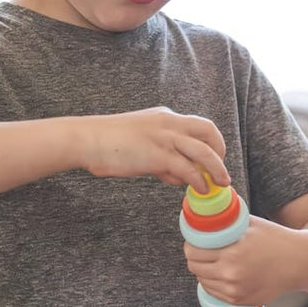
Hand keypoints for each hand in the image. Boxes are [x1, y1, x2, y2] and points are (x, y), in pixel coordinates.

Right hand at [79, 107, 228, 190]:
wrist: (85, 140)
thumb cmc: (107, 144)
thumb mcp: (141, 143)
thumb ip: (162, 157)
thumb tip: (177, 176)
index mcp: (165, 117)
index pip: (198, 126)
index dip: (210, 143)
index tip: (212, 159)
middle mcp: (169, 123)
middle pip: (208, 131)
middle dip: (220, 151)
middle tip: (221, 170)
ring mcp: (164, 138)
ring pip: (204, 151)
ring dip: (217, 168)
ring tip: (221, 183)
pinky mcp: (157, 155)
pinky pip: (187, 169)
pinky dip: (197, 180)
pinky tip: (198, 189)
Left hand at [183, 214, 302, 306]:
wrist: (300, 262)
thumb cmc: (276, 239)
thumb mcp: (251, 224)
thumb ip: (227, 222)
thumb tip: (204, 216)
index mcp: (232, 253)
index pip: (193, 252)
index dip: (191, 245)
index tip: (195, 241)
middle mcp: (231, 274)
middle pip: (195, 267)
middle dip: (195, 258)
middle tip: (201, 251)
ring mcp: (235, 290)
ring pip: (203, 281)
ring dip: (204, 271)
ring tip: (214, 262)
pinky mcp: (241, 301)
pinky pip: (215, 293)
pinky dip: (215, 283)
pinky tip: (224, 273)